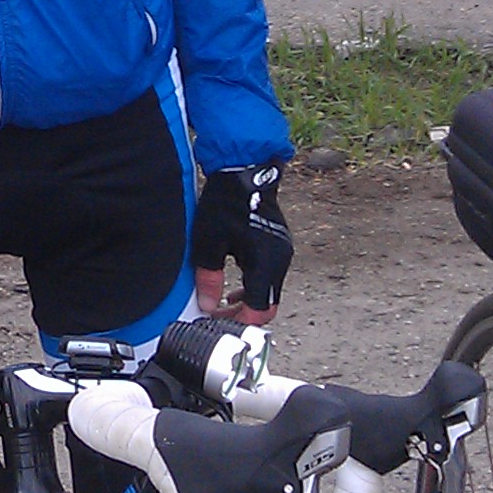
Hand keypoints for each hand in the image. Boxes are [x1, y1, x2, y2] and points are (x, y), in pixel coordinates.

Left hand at [188, 164, 293, 323]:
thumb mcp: (208, 242)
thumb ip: (209, 278)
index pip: (259, 310)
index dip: (238, 321)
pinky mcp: (281, 246)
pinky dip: (254, 286)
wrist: (246, 170)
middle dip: (244, 315)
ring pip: (270, 292)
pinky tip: (235, 285)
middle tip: (219, 316)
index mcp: (264, 263)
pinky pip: (271, 277)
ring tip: (222, 302)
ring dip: (249, 301)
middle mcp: (280, 261)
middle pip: (268, 305)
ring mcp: (284, 253)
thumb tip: (208, 305)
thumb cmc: (226, 202)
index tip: (218, 322)